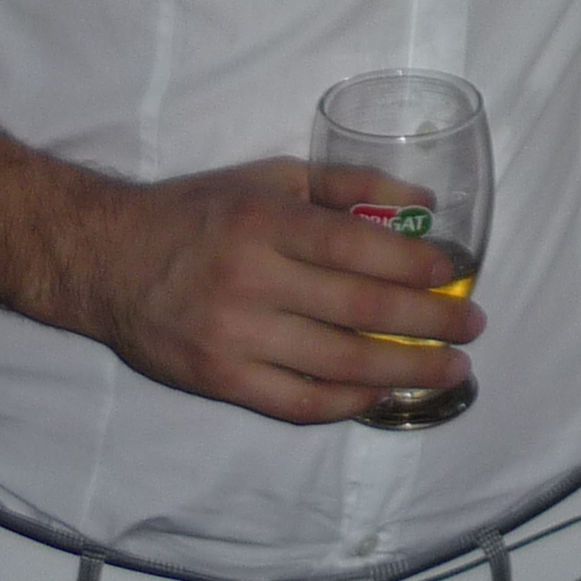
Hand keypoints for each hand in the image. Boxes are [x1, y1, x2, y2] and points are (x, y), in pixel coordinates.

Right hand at [62, 158, 481, 425]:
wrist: (107, 260)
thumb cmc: (199, 212)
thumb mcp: (270, 178)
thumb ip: (346, 184)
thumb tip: (422, 201)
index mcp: (266, 221)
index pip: (357, 247)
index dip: (413, 265)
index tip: (452, 274)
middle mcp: (253, 279)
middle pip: (360, 310)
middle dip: (429, 323)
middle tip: (472, 327)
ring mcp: (236, 337)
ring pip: (338, 363)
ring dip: (405, 371)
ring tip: (449, 370)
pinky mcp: (221, 380)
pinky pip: (298, 402)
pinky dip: (348, 402)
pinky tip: (381, 396)